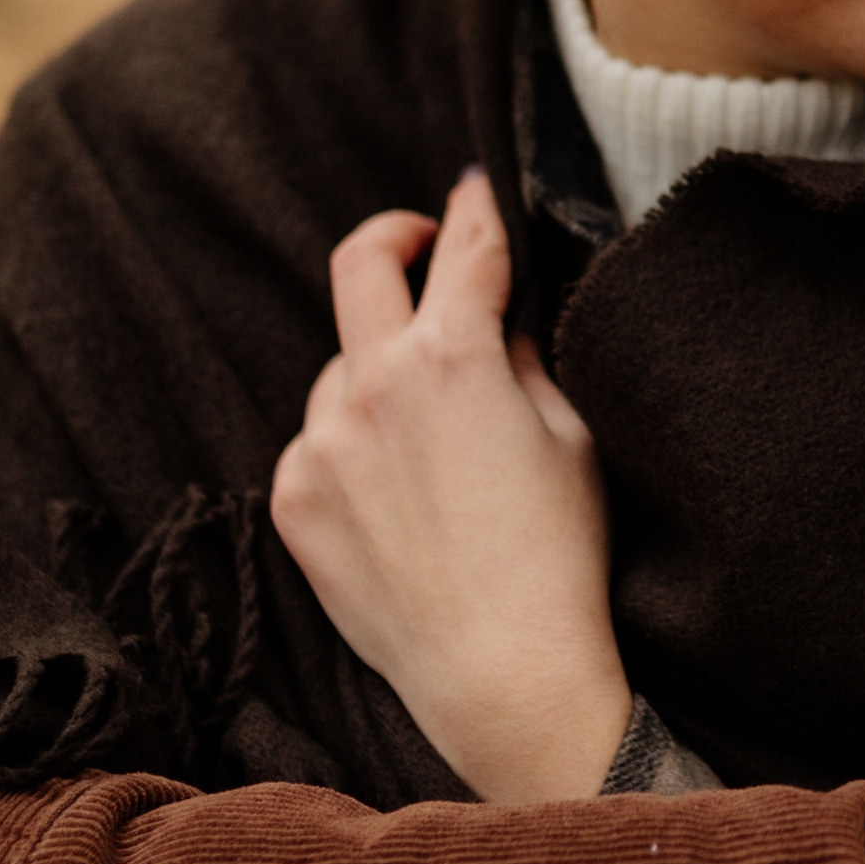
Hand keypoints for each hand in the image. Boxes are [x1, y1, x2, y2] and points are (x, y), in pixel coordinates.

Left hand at [271, 171, 629, 805]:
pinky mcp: (292, 498)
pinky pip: (319, 440)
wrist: (502, 674)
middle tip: (421, 242)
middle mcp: (372, 385)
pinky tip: (403, 499)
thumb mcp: (572, 437)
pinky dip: (355, 444)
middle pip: (359, 261)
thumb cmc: (560, 557)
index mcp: (453, 357)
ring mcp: (320, 443)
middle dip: (396, 235)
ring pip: (341, 367)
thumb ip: (523, 358)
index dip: (477, 207)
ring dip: (381, 372)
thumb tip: (496, 316)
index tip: (474, 189)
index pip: (466, 247)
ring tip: (434, 440)